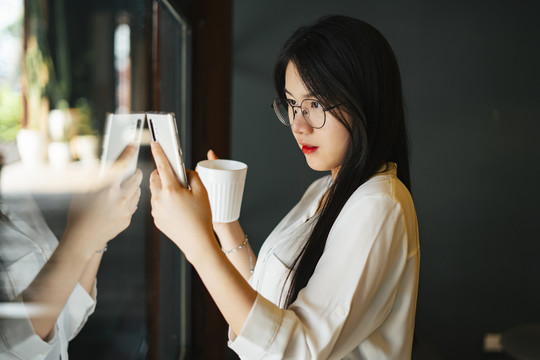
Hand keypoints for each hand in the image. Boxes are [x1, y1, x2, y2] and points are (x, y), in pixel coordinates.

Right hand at [64, 145, 141, 253]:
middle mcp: (120, 198)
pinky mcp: (129, 218)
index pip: (122, 165)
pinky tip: (119, 201)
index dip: (128, 153)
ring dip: (133, 187)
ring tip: (121, 188)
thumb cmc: (79, 213)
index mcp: (108, 188)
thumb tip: (106, 165)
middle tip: (131, 170)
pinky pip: (134, 204)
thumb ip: (95, 176)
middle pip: (137, 178)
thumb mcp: (82, 190)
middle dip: (134, 172)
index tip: (133, 145)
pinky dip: (130, 200)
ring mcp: (126, 209)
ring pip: (138, 191)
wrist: (83, 238)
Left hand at [149, 142, 216, 261]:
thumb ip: (192, 176)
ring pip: (154, 191)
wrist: (197, 242)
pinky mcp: (156, 219)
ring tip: (179, 196)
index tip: (155, 144)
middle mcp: (159, 199)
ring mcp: (155, 210)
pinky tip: (177, 208)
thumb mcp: (202, 192)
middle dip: (161, 173)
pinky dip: (164, 201)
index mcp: (171, 190)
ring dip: (163, 188)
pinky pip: (157, 204)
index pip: (162, 166)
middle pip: (154, 178)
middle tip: (176, 177)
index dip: (159, 152)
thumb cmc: (202, 217)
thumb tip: (184, 170)